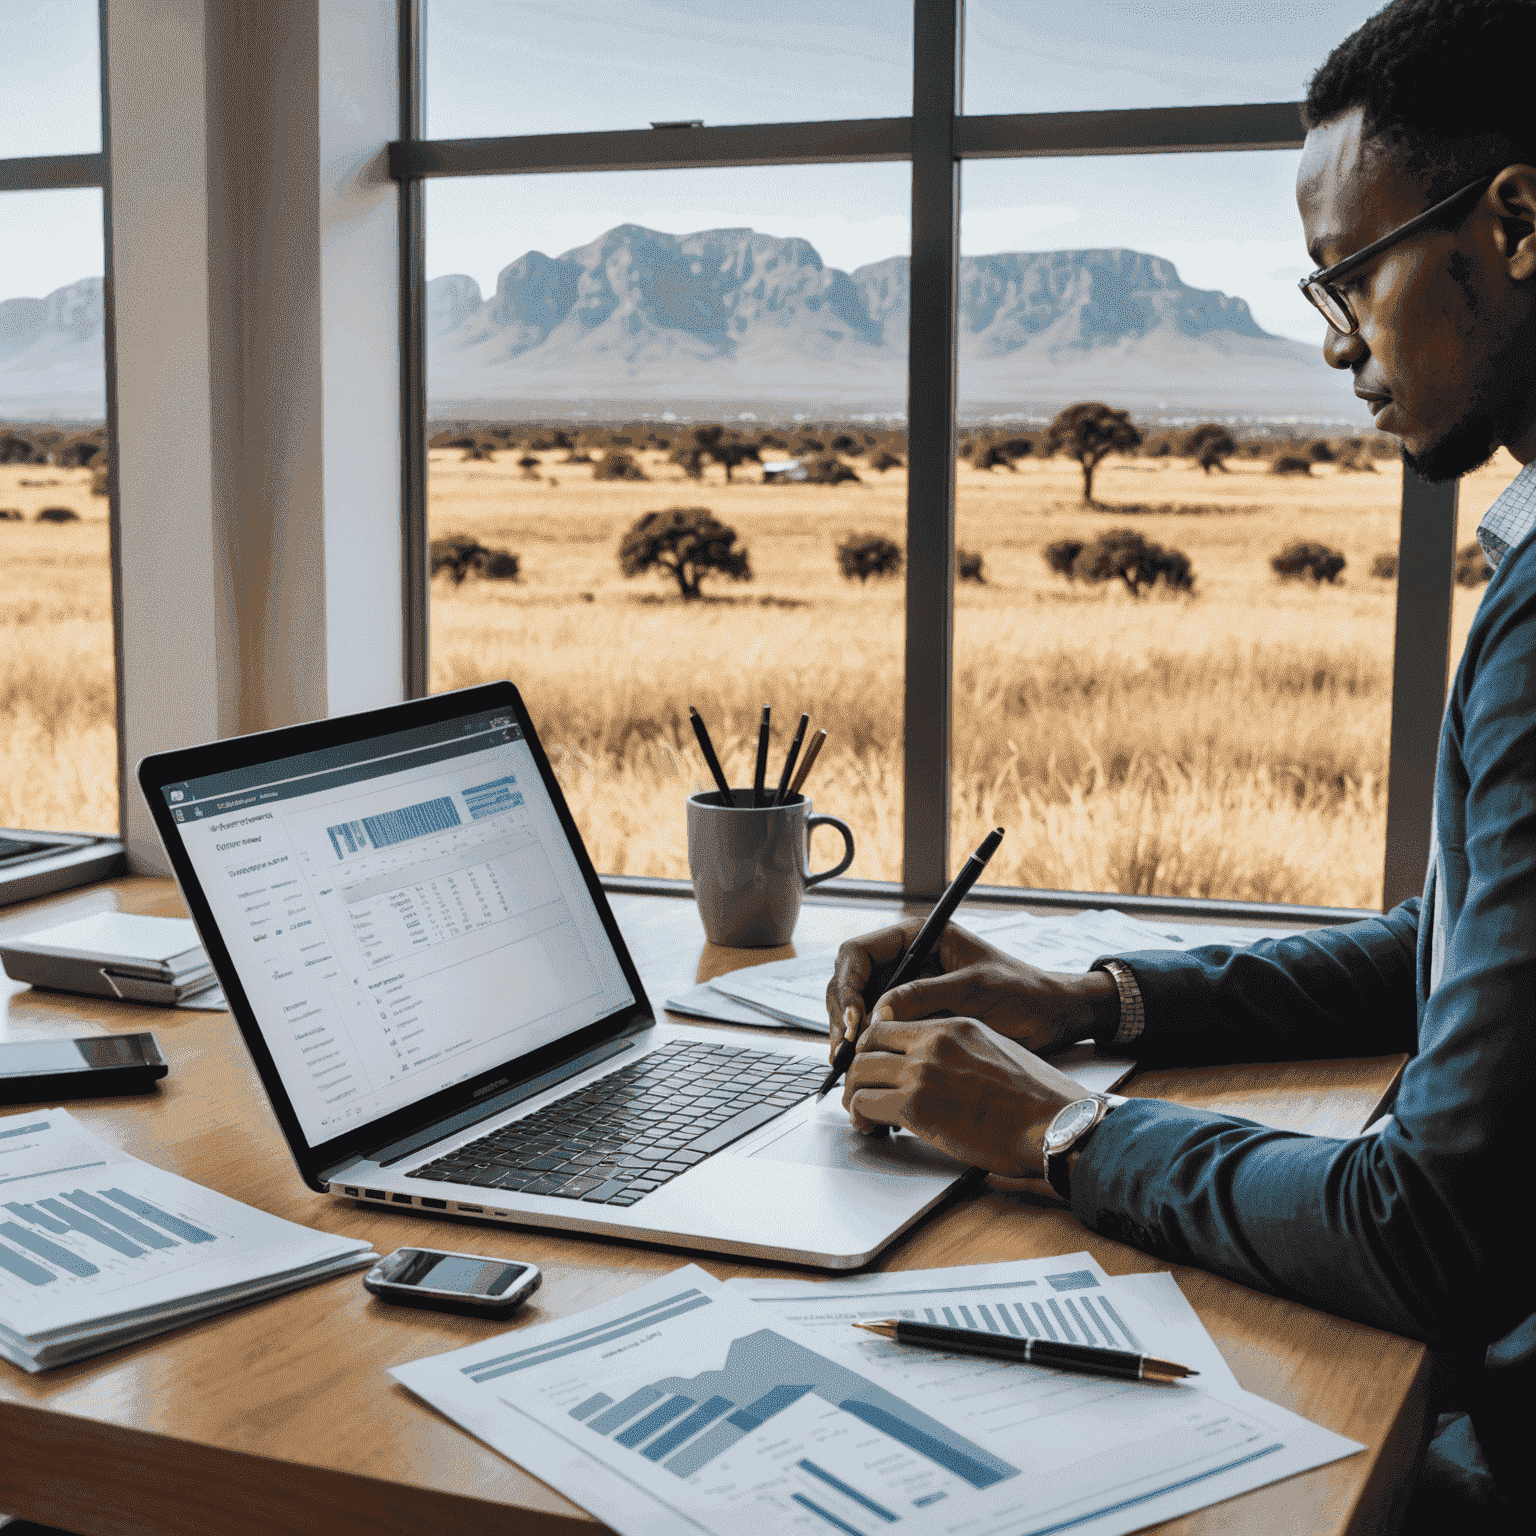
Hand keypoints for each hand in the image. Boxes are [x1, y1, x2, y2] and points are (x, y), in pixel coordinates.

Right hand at [825, 919, 1118, 1061]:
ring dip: (849, 1034)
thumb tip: (879, 1014)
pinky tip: (867, 1069)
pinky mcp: (914, 1016)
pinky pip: (878, 1028)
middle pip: (850, 981)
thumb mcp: (974, 989)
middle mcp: (906, 959)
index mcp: (917, 937)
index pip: (858, 953)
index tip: (856, 1019)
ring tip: (849, 1065)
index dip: (848, 985)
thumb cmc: (1021, 991)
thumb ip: (925, 995)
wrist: (1051, 1015)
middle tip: (845, 1050)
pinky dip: (867, 1048)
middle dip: (842, 1014)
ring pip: (858, 1007)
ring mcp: (907, 988)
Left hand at [840, 1014, 1084, 1176]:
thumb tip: (933, 1065)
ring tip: (863, 1113)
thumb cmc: (1035, 1097)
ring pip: (860, 1074)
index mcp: (952, 1026)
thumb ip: (957, 1050)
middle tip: (861, 1090)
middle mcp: (932, 1043)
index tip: (873, 1064)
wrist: (1053, 1123)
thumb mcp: (994, 1049)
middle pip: (868, 1046)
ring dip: (855, 1096)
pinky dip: (862, 1117)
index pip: (891, 1023)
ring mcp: (923, 1073)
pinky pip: (866, 1105)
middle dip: (859, 1070)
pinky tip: (872, 1127)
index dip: (874, 1046)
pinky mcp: (917, 1107)